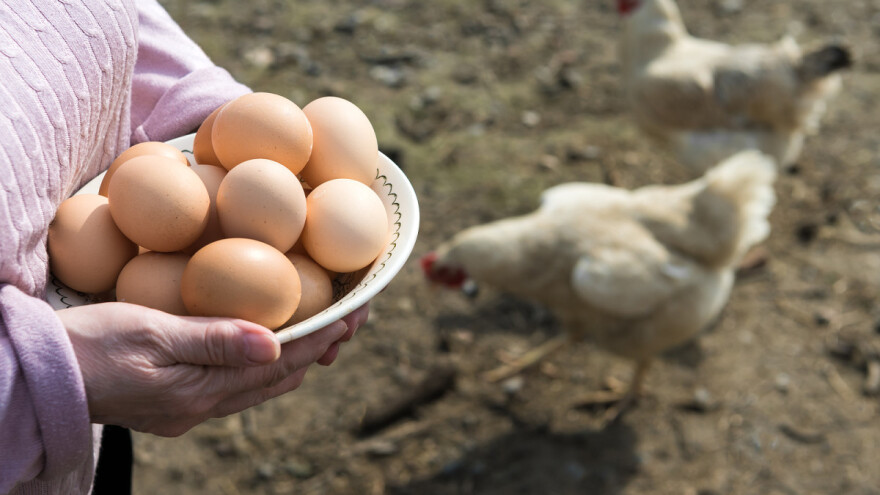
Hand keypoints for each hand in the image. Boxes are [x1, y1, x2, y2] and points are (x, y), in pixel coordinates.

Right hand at [57, 302, 359, 436]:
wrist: (40, 376)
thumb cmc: (89, 345)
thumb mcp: (151, 333)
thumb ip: (214, 340)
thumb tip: (275, 342)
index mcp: (202, 389)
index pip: (279, 362)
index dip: (320, 337)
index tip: (353, 315)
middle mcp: (203, 405)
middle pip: (278, 377)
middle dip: (319, 347)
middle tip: (352, 319)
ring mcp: (190, 408)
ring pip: (261, 385)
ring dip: (296, 358)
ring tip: (326, 332)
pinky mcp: (177, 402)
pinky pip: (237, 385)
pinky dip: (264, 364)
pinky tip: (270, 347)